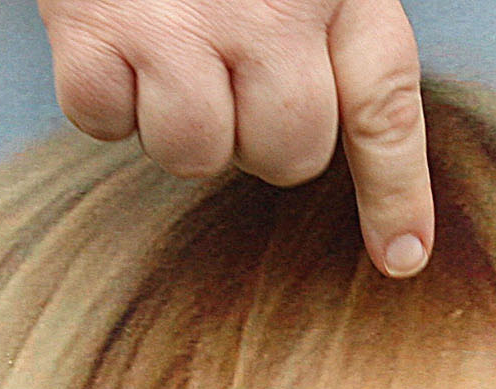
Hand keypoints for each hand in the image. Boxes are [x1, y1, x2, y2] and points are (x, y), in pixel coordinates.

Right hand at [38, 0, 433, 276]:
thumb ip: (334, 27)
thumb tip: (335, 131)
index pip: (384, 103)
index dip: (397, 191)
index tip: (402, 257)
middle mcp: (269, 7)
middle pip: (287, 154)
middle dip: (259, 138)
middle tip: (229, 76)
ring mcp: (179, 21)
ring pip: (195, 154)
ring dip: (174, 121)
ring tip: (164, 50)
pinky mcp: (93, 25)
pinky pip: (102, 123)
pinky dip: (98, 96)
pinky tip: (109, 40)